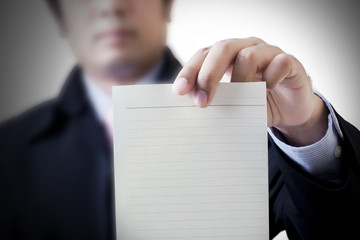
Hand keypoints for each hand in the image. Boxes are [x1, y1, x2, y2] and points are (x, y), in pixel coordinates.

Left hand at [172, 37, 328, 145]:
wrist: (289, 110)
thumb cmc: (256, 103)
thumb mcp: (232, 104)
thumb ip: (215, 100)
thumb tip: (190, 109)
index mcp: (227, 56)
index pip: (204, 55)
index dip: (190, 71)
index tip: (179, 92)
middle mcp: (246, 48)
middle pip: (222, 48)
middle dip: (208, 76)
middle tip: (201, 102)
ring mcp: (269, 53)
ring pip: (248, 55)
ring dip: (239, 80)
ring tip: (239, 99)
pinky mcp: (290, 62)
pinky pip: (280, 63)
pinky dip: (271, 78)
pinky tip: (268, 90)